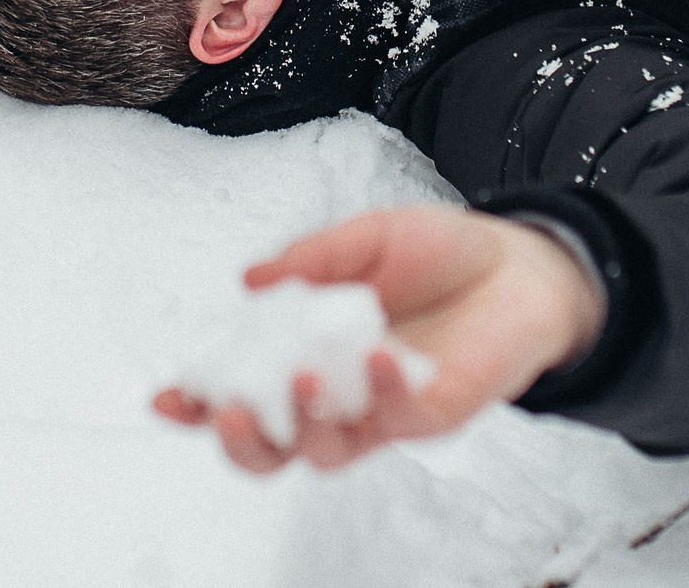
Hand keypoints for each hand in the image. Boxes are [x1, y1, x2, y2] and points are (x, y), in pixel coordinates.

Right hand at [151, 205, 604, 472]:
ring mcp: (378, 410)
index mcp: (305, 350)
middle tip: (227, 410)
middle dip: (240, 438)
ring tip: (303, 376)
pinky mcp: (426, 413)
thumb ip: (312, 259)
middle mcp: (335, 391)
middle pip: (270, 448)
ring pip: (323, 452)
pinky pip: (393, 418)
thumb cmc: (439, 253)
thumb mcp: (368, 237)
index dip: (198, 401)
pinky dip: (379, 389)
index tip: (168, 395)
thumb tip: (251, 279)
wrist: (520, 263)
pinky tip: (380, 352)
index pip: (240, 389)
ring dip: (305, 421)